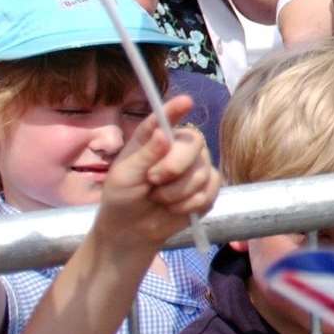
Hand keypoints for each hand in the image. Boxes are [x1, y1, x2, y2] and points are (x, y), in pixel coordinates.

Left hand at [96, 95, 220, 246]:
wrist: (133, 232)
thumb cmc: (122, 198)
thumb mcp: (124, 176)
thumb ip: (145, 155)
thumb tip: (165, 133)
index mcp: (156, 139)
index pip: (167, 119)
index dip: (176, 109)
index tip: (186, 102)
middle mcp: (180, 148)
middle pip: (194, 143)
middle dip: (174, 165)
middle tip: (153, 180)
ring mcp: (198, 167)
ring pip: (201, 172)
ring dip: (177, 193)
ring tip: (159, 200)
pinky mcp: (209, 189)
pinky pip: (211, 190)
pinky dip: (190, 204)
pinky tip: (175, 209)